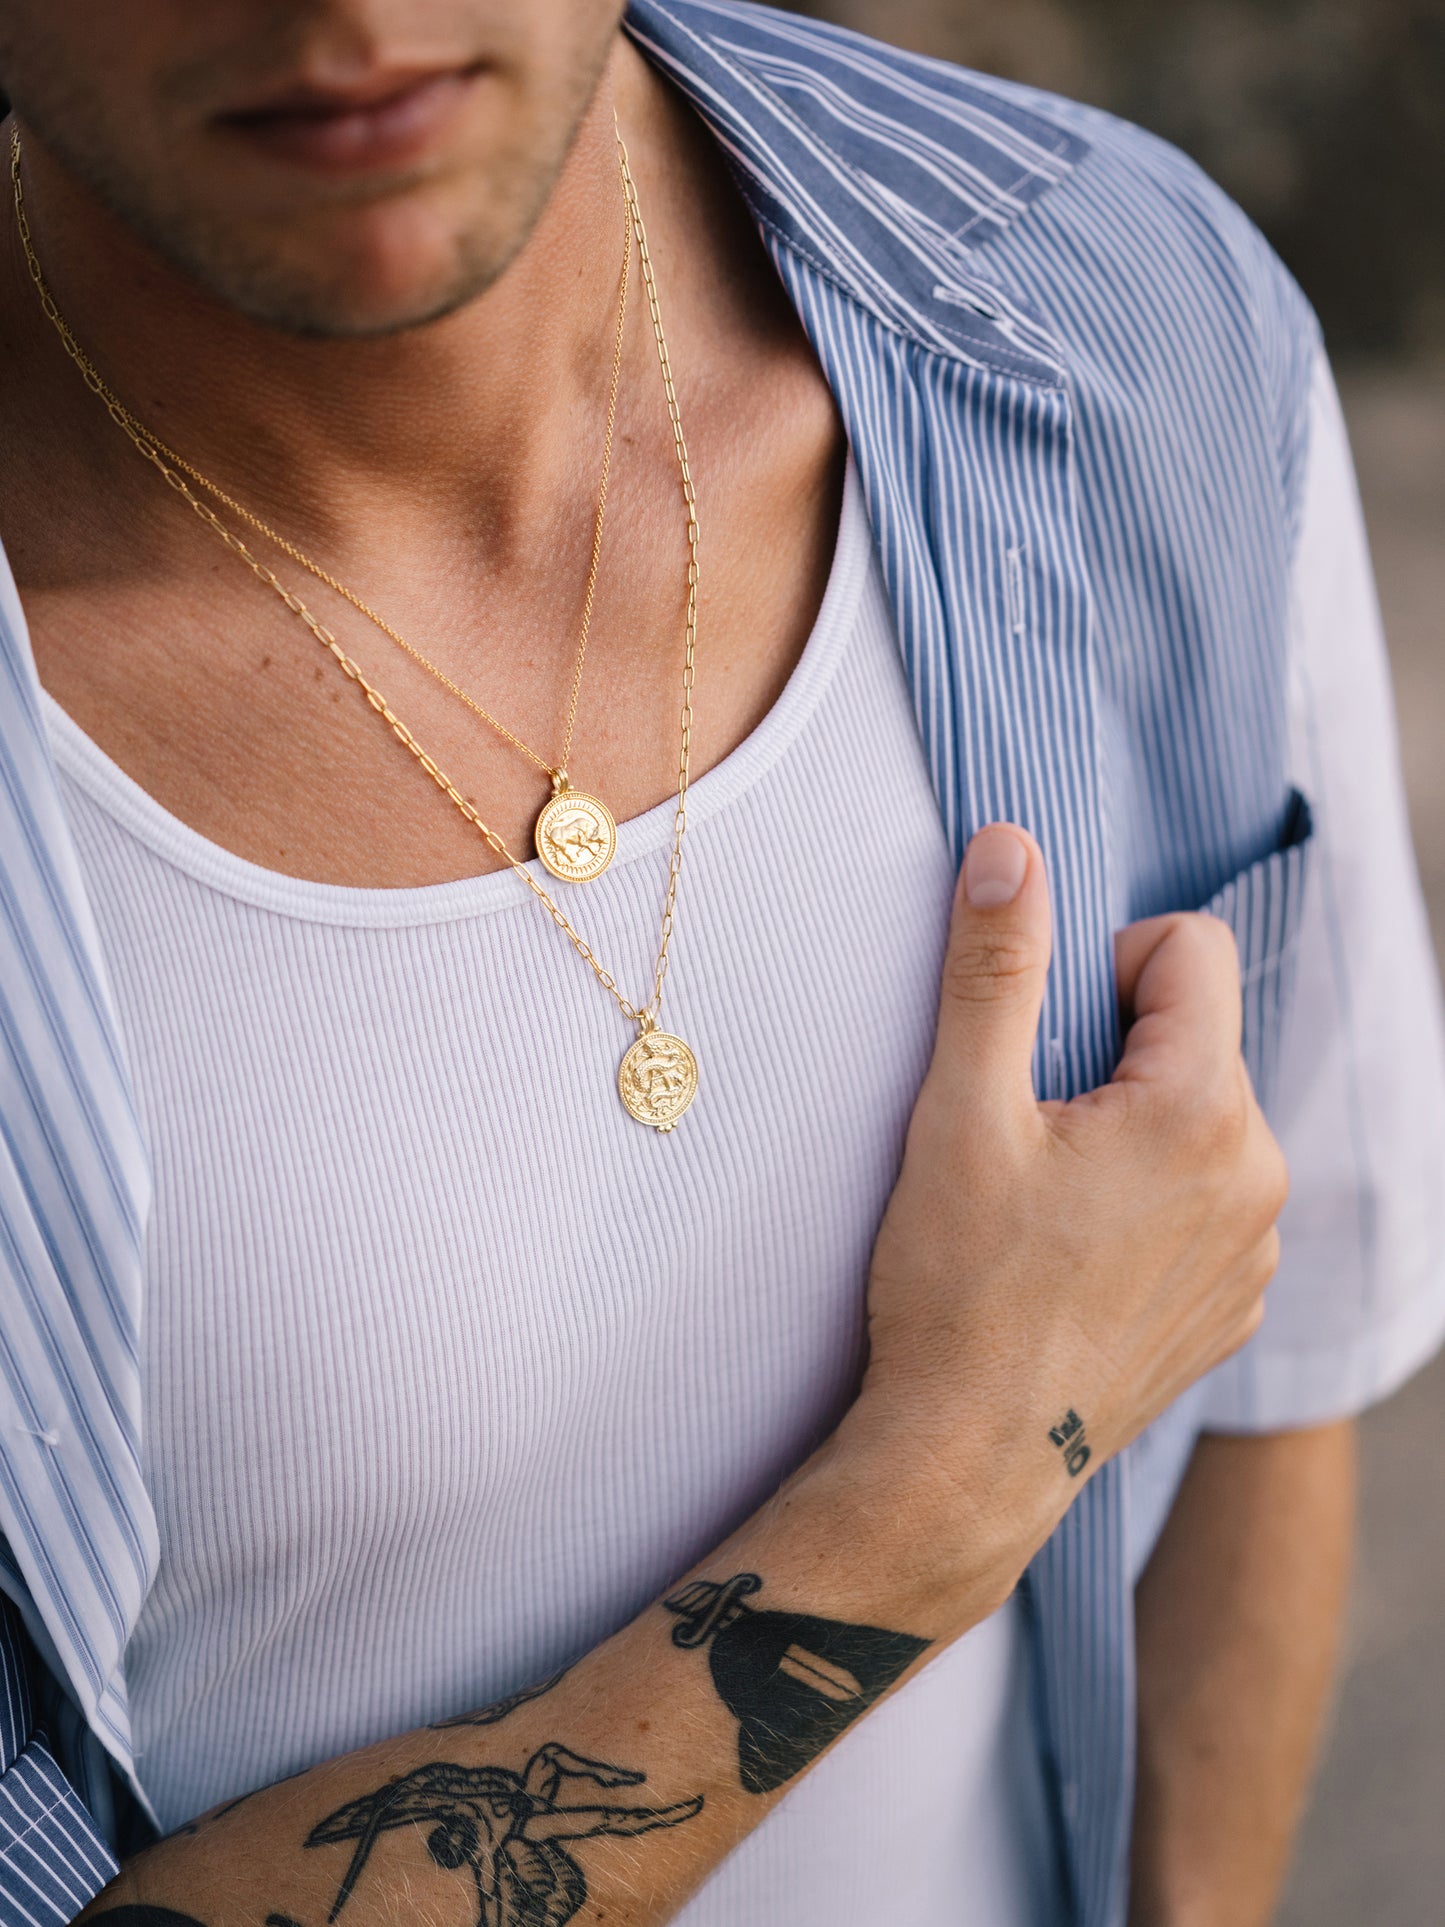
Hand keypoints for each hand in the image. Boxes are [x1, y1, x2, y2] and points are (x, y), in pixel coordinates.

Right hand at [844, 824, 1287, 1627]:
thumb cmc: (958, 1287)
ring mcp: (1257, 1250)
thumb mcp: (959, 1109)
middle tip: (1028, 1132)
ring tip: (1049, 1203)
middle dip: (1113, 1054)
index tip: (1040, 1041)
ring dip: (1134, 1128)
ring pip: (1202, 1118)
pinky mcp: (1235, 1304)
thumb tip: (1010, 847)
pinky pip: (1209, 1199)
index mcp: (1204, 1109)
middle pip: (1196, 1035)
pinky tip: (1076, 1256)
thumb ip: (993, 966)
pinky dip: (1151, 1201)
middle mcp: (1260, 1175)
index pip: (1192, 946)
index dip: (1105, 966)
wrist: (968, 1459)